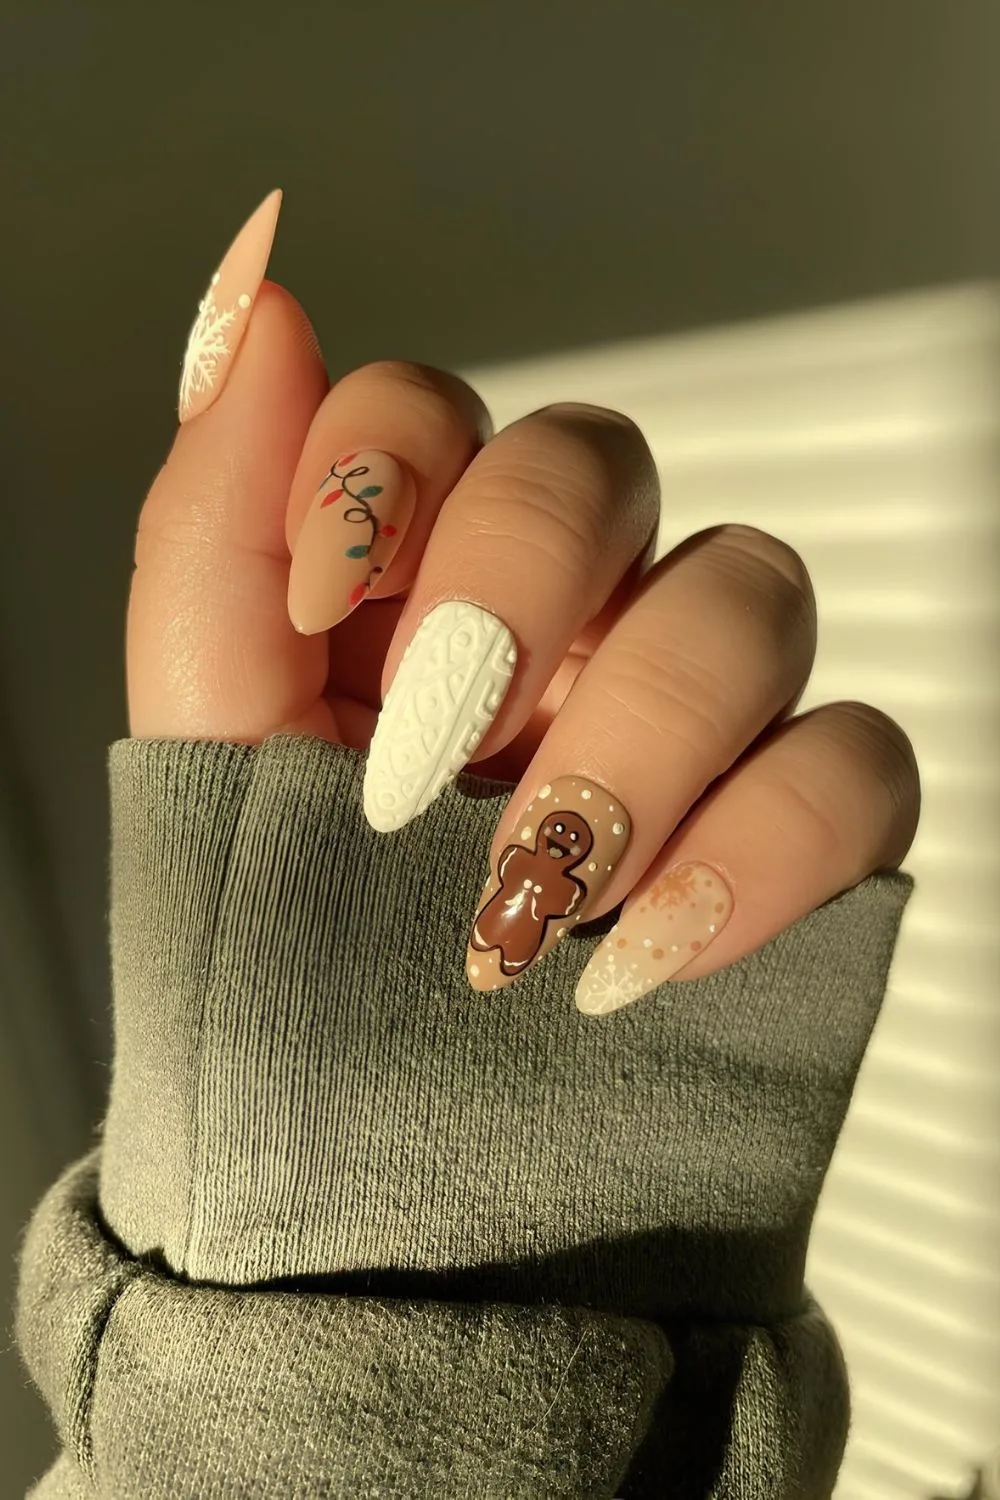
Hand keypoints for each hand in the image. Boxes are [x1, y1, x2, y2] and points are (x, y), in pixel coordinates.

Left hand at [129, 194, 919, 1012]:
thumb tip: (256, 297)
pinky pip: (857, 759)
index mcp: (411, 585)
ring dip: (635, 733)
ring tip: (529, 884)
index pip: (431, 411)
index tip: (316, 608)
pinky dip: (762, 846)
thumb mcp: (205, 738)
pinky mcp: (796, 824)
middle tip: (429, 748)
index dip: (383, 463)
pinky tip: (644, 949)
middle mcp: (563, 619)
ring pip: (751, 591)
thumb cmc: (284, 950)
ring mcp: (692, 713)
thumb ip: (216, 522)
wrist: (382, 1167)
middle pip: (602, 462)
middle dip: (515, 583)